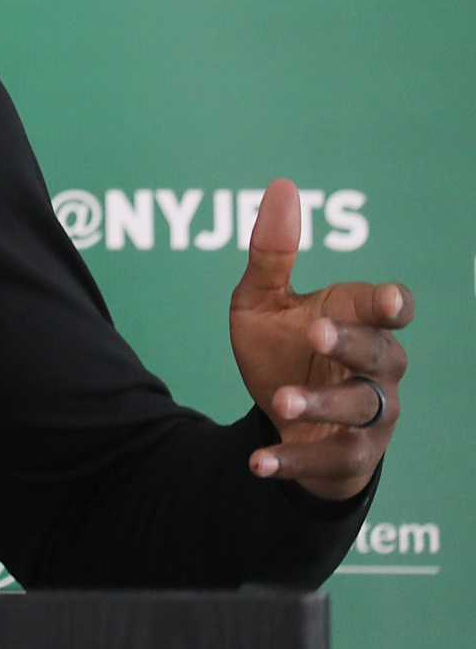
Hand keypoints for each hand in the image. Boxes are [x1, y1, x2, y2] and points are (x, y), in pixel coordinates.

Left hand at [230, 179, 411, 500]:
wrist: (281, 418)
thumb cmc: (282, 348)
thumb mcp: (263, 301)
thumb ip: (271, 252)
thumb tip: (282, 185)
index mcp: (360, 321)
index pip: (385, 309)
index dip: (389, 304)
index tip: (388, 300)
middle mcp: (376, 367)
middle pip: (378, 354)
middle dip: (351, 343)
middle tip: (317, 332)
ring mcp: (369, 414)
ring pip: (358, 407)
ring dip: (319, 402)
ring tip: (280, 399)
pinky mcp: (348, 456)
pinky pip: (327, 459)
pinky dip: (292, 460)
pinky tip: (258, 462)